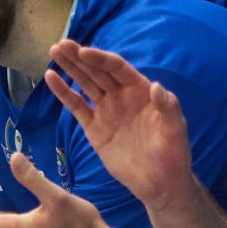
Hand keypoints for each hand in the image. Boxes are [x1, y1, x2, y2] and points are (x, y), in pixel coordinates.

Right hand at [46, 38, 192, 205]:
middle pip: (97, 71)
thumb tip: (156, 86)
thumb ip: (168, 107)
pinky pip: (76, 106)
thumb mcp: (175, 129)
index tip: (83, 51)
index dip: (100, 58)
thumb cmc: (173, 153)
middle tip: (61, 45)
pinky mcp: (94, 128)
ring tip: (54, 52)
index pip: (117, 68)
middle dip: (79, 57)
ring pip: (85, 84)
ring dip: (69, 68)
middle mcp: (121, 96)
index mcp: (140, 90)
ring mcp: (106, 110)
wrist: (159, 183)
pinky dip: (63, 92)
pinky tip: (51, 78)